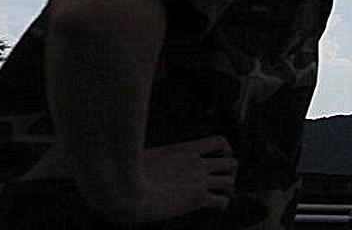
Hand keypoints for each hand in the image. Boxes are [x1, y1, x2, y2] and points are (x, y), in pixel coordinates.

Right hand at [81, 135, 236, 223]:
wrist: (122, 189)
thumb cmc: (122, 173)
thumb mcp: (136, 155)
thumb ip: (143, 153)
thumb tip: (119, 148)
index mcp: (184, 150)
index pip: (219, 142)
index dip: (225, 150)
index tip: (220, 158)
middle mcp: (195, 163)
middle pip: (231, 162)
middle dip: (230, 172)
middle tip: (221, 180)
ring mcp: (197, 180)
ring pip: (230, 180)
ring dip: (228, 189)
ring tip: (220, 196)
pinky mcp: (195, 198)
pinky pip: (222, 201)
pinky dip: (222, 205)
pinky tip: (214, 209)